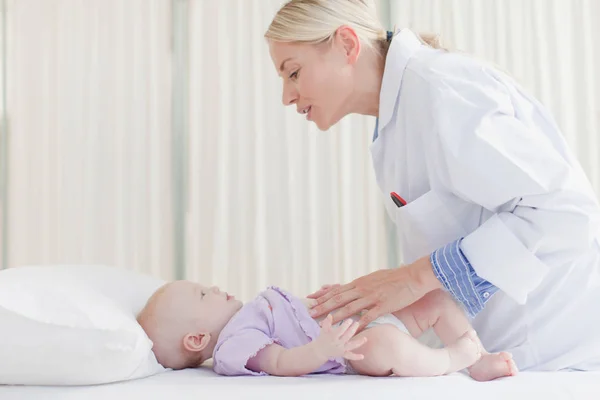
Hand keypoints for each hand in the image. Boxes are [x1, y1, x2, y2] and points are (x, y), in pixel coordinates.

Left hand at [309, 257, 440, 330]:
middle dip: (322, 307)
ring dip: (334, 317)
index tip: (311, 299)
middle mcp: (362, 289)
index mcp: (360, 282)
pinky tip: (350, 331)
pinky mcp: (382, 305)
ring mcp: (371, 297)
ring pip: (348, 309)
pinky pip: (368, 317)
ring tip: (324, 324)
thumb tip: (356, 286)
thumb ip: (364, 284)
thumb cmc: (396, 277)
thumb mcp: (376, 278)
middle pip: (338, 299)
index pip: (337, 289)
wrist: (413, 276)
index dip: (323, 295)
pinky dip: (358, 324)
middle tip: (310, 313)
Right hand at [313, 314, 366, 360]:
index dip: (346, 325)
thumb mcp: (324, 329)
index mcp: (332, 336)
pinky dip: (356, 357)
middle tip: (357, 323)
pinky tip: (362, 356)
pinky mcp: (343, 354)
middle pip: (347, 336)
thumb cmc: (323, 337)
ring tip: (365, 339)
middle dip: (352, 330)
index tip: (350, 320)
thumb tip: (330, 315)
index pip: (340, 330)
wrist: (320, 350)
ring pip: (351, 346)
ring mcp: (341, 349)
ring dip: (358, 342)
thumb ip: (327, 322)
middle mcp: (337, 343)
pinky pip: (350, 356)